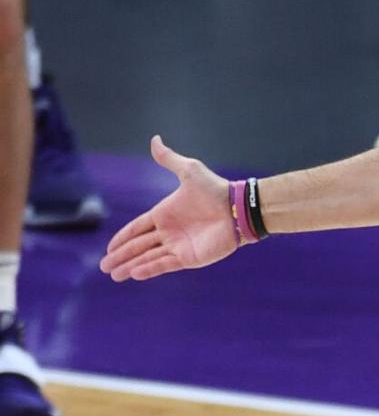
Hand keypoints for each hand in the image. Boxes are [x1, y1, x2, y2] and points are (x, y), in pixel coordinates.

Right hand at [100, 137, 236, 281]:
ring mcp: (179, 245)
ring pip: (148, 258)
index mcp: (164, 214)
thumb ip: (169, 159)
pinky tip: (134, 274)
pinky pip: (165, 264)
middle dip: (120, 256)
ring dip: (130, 266)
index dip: (122, 238)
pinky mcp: (190, 257)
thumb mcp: (189, 171)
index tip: (109, 248)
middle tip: (103, 267)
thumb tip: (155, 139)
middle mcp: (169, 231)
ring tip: (114, 275)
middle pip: (138, 246)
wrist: (238, 208)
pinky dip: (150, 269)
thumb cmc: (215, 189)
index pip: (137, 228)